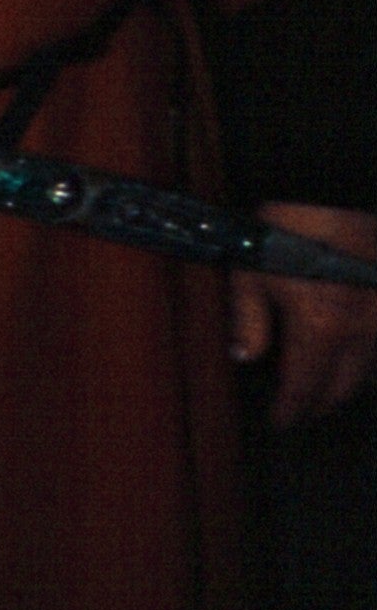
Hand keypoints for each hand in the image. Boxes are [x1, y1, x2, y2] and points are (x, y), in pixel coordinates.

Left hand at [231, 201, 376, 426]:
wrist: (337, 187)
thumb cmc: (291, 224)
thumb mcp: (251, 269)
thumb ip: (247, 319)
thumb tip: (245, 357)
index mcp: (323, 327)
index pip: (307, 388)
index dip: (292, 410)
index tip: (281, 421)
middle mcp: (364, 331)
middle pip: (346, 388)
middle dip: (321, 403)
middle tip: (301, 408)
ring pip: (373, 370)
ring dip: (349, 383)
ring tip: (325, 385)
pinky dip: (370, 357)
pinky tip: (355, 352)